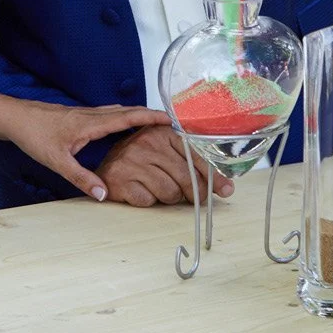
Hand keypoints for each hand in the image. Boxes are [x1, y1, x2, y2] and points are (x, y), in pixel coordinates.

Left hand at [6, 103, 177, 201]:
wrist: (14, 117)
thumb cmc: (34, 136)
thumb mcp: (58, 162)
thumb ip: (82, 178)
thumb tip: (104, 195)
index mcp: (90, 124)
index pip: (127, 117)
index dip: (149, 117)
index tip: (169, 119)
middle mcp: (90, 114)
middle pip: (126, 111)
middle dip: (149, 114)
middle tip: (171, 121)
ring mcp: (84, 113)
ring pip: (116, 110)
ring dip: (136, 114)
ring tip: (153, 122)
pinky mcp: (77, 115)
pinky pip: (107, 113)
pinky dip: (122, 115)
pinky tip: (122, 123)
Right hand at [96, 124, 232, 206]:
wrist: (106, 165)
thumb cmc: (142, 160)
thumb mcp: (167, 152)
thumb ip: (194, 164)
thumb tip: (226, 188)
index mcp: (162, 131)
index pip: (196, 156)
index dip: (213, 177)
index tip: (225, 190)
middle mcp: (147, 142)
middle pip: (186, 178)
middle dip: (194, 193)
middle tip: (194, 197)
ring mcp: (132, 161)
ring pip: (170, 192)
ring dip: (170, 197)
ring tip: (160, 188)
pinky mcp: (121, 180)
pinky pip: (150, 201)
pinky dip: (150, 201)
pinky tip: (144, 191)